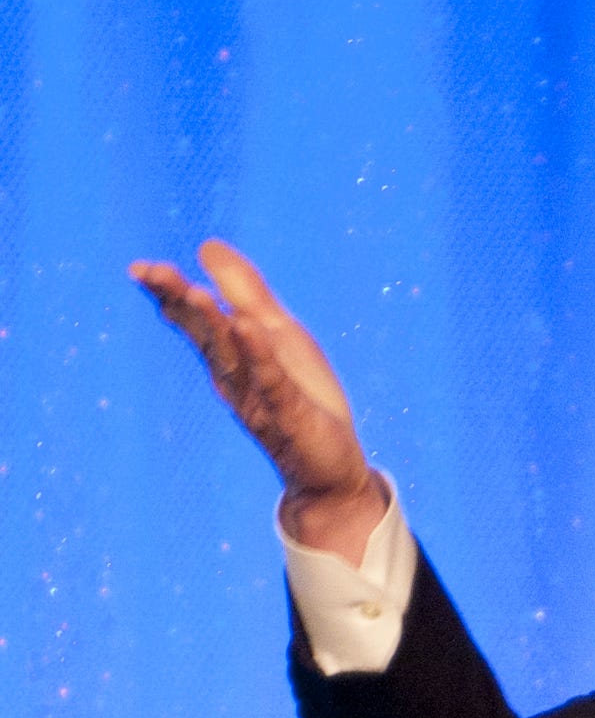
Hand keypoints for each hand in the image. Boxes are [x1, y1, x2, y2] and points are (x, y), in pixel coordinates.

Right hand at [127, 239, 386, 559]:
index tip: (141, 270)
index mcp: (233, 356)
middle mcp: (238, 377)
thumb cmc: (303, 398)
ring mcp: (261, 398)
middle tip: (148, 273)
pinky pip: (272, 383)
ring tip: (196, 292)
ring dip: (213, 324)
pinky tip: (247, 329)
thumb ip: (245, 294)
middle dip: (180, 303)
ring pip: (233, 357)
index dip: (172, 294)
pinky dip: (259, 357)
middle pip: (205, 334)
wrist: (330, 471)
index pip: (197, 320)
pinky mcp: (290, 416)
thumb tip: (207, 246)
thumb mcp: (278, 335)